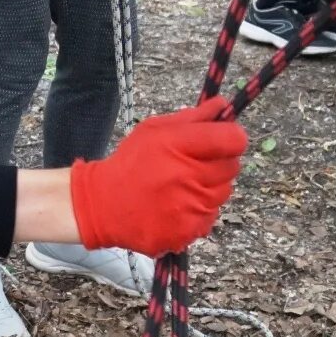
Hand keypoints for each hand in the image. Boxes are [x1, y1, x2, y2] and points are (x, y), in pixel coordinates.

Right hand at [68, 98, 246, 255]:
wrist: (103, 205)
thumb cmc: (131, 163)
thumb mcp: (154, 130)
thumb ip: (192, 118)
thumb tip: (222, 105)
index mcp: (178, 146)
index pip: (232, 140)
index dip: (231, 138)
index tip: (222, 140)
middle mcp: (187, 177)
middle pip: (232, 167)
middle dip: (217, 163)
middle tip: (193, 165)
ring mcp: (189, 207)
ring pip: (223, 193)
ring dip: (209, 188)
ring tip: (181, 186)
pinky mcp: (189, 230)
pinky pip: (210, 217)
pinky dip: (198, 211)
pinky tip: (177, 206)